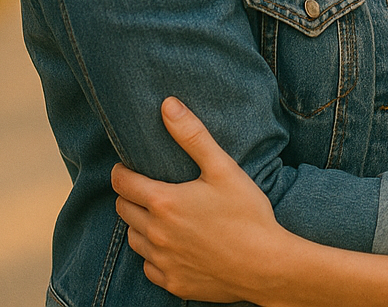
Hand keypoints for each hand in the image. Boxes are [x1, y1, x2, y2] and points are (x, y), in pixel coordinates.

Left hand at [112, 97, 292, 302]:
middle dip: (131, 196)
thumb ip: (192, 135)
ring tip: (161, 216)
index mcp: (164, 202)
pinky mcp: (172, 283)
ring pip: (133, 239)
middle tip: (149, 189)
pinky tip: (173, 246)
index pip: (121, 183)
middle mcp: (156, 234)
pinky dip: (154, 255)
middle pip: (123, 210)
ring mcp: (162, 261)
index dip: (121, 171)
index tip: (129, 167)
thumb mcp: (223, 168)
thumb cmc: (247, 214)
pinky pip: (149, 267)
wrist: (266, 265)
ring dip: (140, 225)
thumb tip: (167, 105)